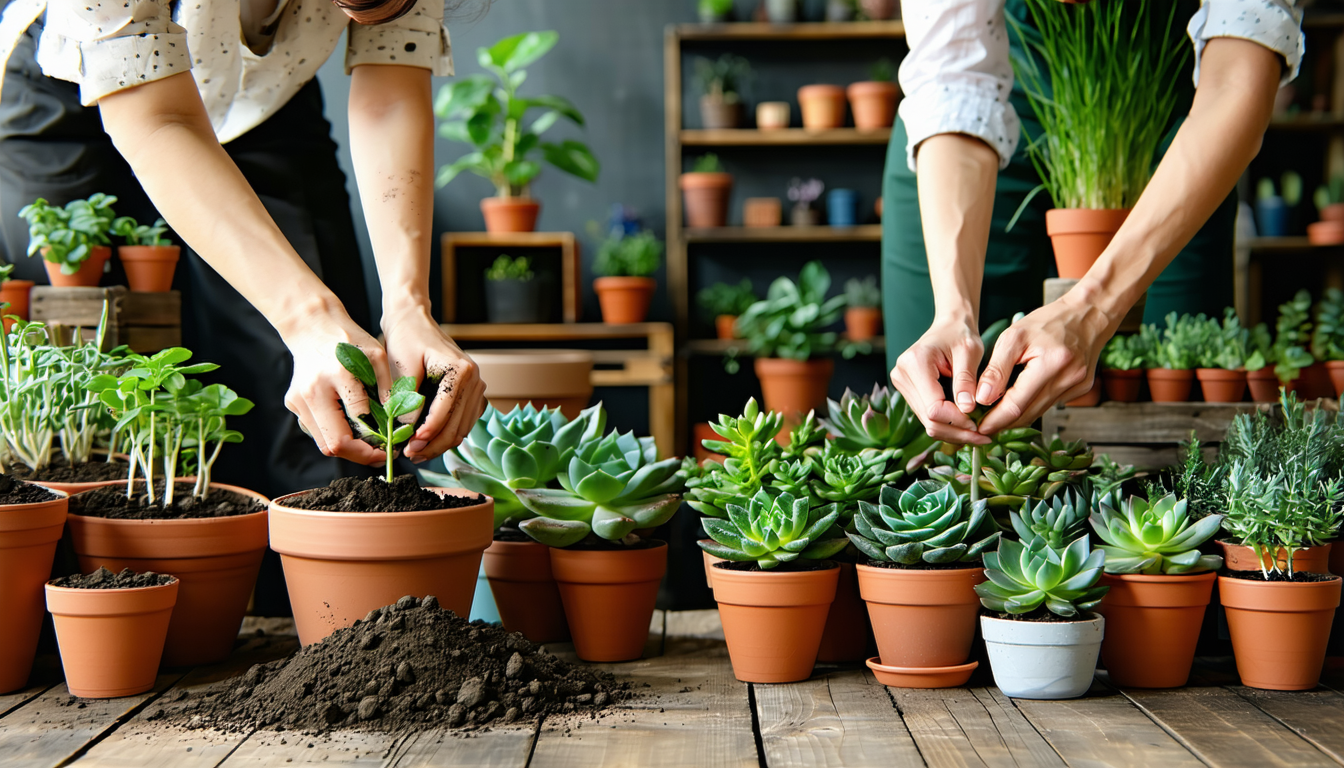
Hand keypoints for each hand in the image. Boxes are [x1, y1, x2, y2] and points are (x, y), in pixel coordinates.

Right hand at [282, 315, 392, 464]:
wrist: (311, 326)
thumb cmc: (348, 339)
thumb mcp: (377, 355)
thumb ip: (387, 386)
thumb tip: (396, 420)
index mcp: (337, 375)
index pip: (358, 420)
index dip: (377, 439)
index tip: (392, 445)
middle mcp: (313, 391)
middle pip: (335, 443)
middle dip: (360, 456)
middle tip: (381, 456)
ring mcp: (298, 400)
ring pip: (323, 444)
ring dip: (348, 450)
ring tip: (369, 447)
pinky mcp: (293, 404)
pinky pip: (316, 432)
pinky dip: (335, 437)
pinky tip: (351, 432)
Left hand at [381, 307, 486, 461]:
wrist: (414, 321)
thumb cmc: (406, 339)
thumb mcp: (403, 368)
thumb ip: (407, 400)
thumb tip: (404, 432)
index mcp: (461, 371)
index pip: (445, 413)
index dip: (426, 434)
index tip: (407, 447)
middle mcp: (475, 379)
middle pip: (457, 426)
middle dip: (433, 445)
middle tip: (410, 455)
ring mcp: (477, 387)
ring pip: (461, 429)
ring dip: (440, 444)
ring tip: (416, 453)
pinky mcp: (472, 394)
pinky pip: (462, 422)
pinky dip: (446, 434)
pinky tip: (427, 442)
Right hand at [889, 314, 991, 445]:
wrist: (948, 325)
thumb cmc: (961, 334)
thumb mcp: (970, 352)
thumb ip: (967, 380)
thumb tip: (967, 410)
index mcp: (915, 363)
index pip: (934, 406)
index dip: (958, 420)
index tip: (980, 425)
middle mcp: (901, 375)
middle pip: (928, 419)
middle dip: (957, 431)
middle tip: (984, 437)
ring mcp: (902, 385)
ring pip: (927, 422)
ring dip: (953, 431)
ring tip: (978, 434)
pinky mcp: (909, 392)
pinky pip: (927, 416)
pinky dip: (948, 424)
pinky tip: (966, 426)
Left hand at [975, 291, 1113, 435]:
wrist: (1088, 314)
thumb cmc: (1048, 321)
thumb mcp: (1014, 337)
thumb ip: (997, 369)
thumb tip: (981, 398)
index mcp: (1051, 364)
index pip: (1017, 404)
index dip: (995, 420)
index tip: (978, 428)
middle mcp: (1068, 379)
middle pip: (1029, 414)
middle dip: (1003, 423)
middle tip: (981, 426)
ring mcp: (1077, 387)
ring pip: (1039, 412)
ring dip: (1016, 417)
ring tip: (994, 417)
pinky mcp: (1080, 389)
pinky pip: (1050, 404)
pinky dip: (1032, 406)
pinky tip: (1018, 401)